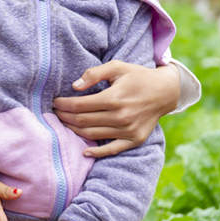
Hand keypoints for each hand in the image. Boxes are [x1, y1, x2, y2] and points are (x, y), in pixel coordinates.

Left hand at [52, 61, 179, 157]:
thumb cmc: (137, 76)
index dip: (63, 105)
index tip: (55, 102)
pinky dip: (97, 153)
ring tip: (64, 123)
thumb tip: (74, 86)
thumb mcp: (117, 67)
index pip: (80, 105)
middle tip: (55, 113)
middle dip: (65, 117)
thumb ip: (94, 74)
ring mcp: (128, 131)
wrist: (165, 92)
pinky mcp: (134, 140)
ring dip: (74, 130)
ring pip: (93, 135)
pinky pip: (112, 149)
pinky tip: (84, 152)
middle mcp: (121, 117)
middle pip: (83, 121)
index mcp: (114, 98)